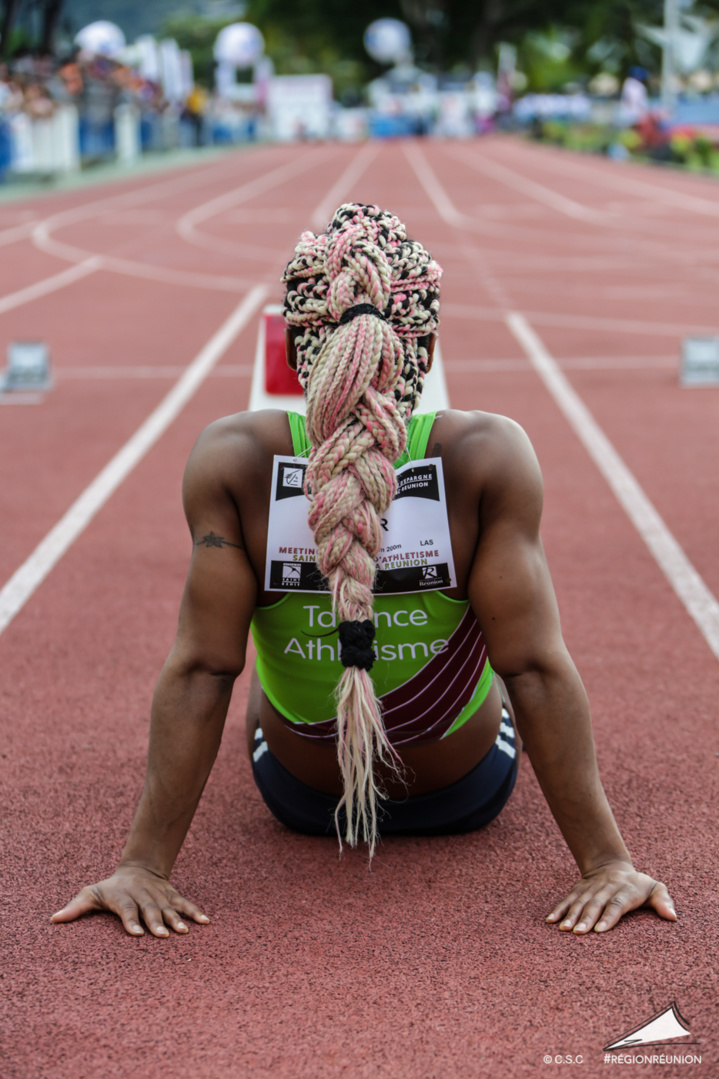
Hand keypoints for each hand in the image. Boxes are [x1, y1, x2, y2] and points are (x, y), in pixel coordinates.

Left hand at [50, 865, 209, 936]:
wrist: (139, 868)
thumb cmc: (111, 888)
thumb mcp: (92, 893)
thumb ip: (76, 908)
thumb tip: (53, 920)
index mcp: (123, 897)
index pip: (127, 909)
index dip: (131, 921)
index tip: (136, 934)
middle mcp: (143, 896)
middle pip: (150, 910)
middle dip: (157, 922)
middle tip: (163, 936)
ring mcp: (159, 896)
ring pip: (169, 908)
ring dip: (177, 919)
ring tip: (184, 932)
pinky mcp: (172, 896)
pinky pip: (185, 904)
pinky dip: (196, 912)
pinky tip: (206, 922)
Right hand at [546, 861, 675, 933]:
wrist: (610, 863)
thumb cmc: (636, 884)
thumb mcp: (654, 887)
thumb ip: (663, 901)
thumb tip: (672, 917)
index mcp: (624, 890)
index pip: (616, 903)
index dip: (608, 917)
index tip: (600, 930)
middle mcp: (605, 888)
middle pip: (595, 904)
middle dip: (585, 918)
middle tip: (579, 933)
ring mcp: (589, 888)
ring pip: (579, 902)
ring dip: (570, 915)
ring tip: (564, 929)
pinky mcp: (578, 890)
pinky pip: (567, 899)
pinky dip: (558, 909)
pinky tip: (550, 921)